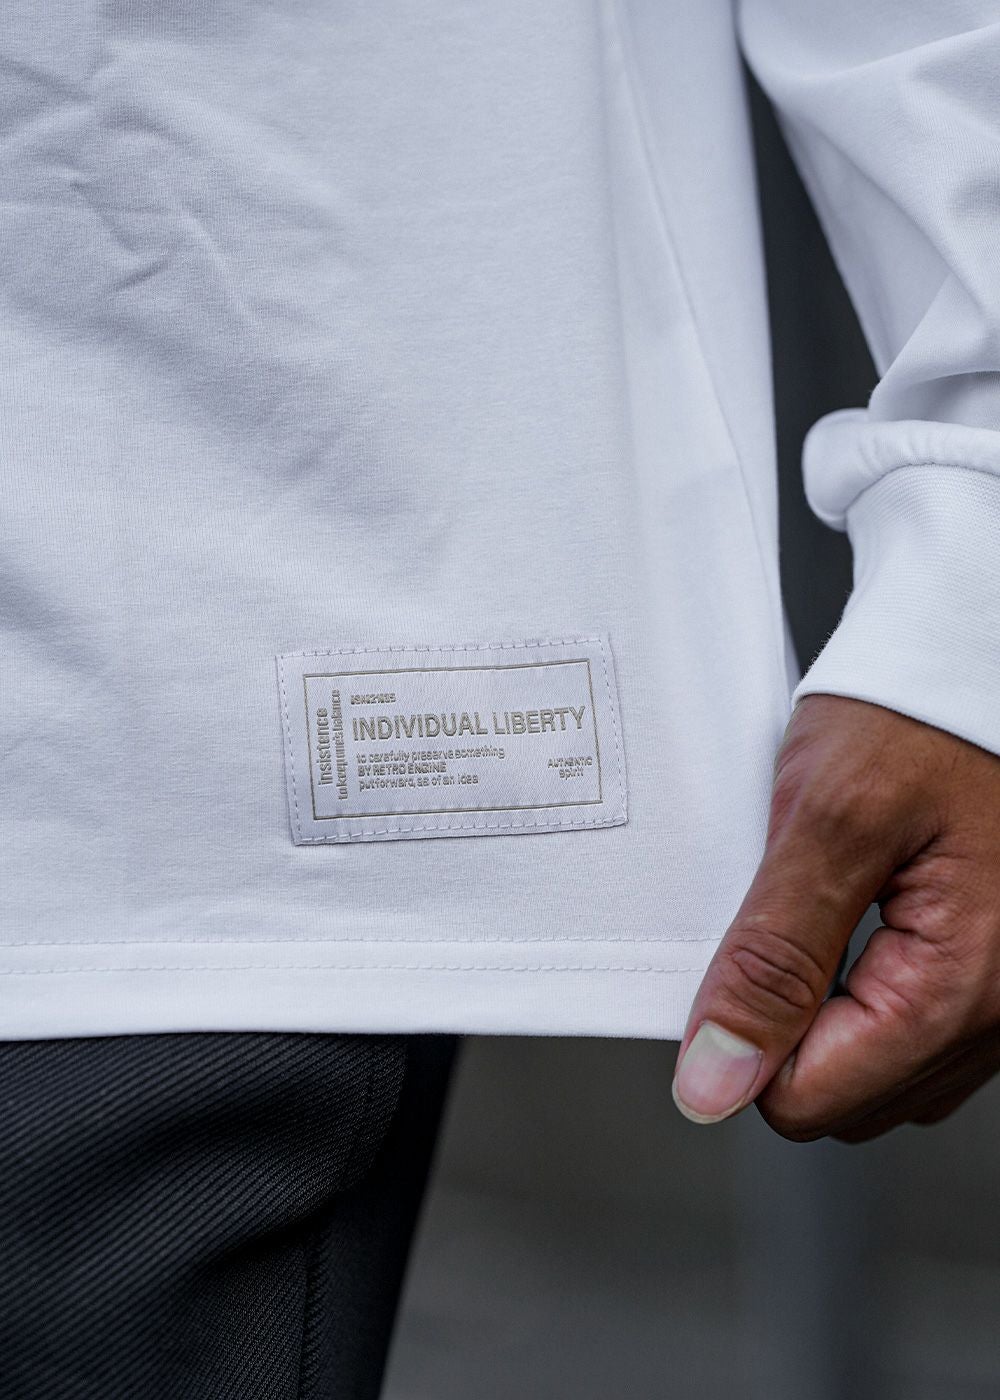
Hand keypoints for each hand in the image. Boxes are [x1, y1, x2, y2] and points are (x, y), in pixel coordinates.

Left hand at [671, 693, 999, 1140]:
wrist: (977, 653)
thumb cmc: (918, 714)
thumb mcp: (826, 822)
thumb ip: (772, 959)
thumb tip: (715, 1081)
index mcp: (960, 986)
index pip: (810, 1102)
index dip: (747, 1042)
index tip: (734, 963)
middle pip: (846, 1098)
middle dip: (789, 1027)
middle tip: (780, 921)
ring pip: (880, 1069)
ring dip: (827, 1010)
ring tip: (824, 907)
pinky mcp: (992, 972)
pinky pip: (914, 1027)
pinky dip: (865, 988)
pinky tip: (855, 914)